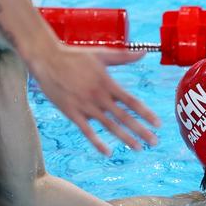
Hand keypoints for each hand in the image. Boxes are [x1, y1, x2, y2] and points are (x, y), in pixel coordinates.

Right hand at [29, 42, 161, 154]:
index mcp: (108, 83)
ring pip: (109, 125)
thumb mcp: (101, 54)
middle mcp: (99, 96)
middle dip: (141, 130)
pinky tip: (107, 152)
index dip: (146, 113)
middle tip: (155, 142)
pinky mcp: (71, 112)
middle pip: (124, 117)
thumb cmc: (74, 56)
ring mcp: (85, 106)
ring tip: (138, 148)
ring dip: (125, 138)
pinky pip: (87, 130)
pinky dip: (97, 142)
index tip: (158, 124)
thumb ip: (123, 56)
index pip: (131, 101)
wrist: (46, 59)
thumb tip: (144, 53)